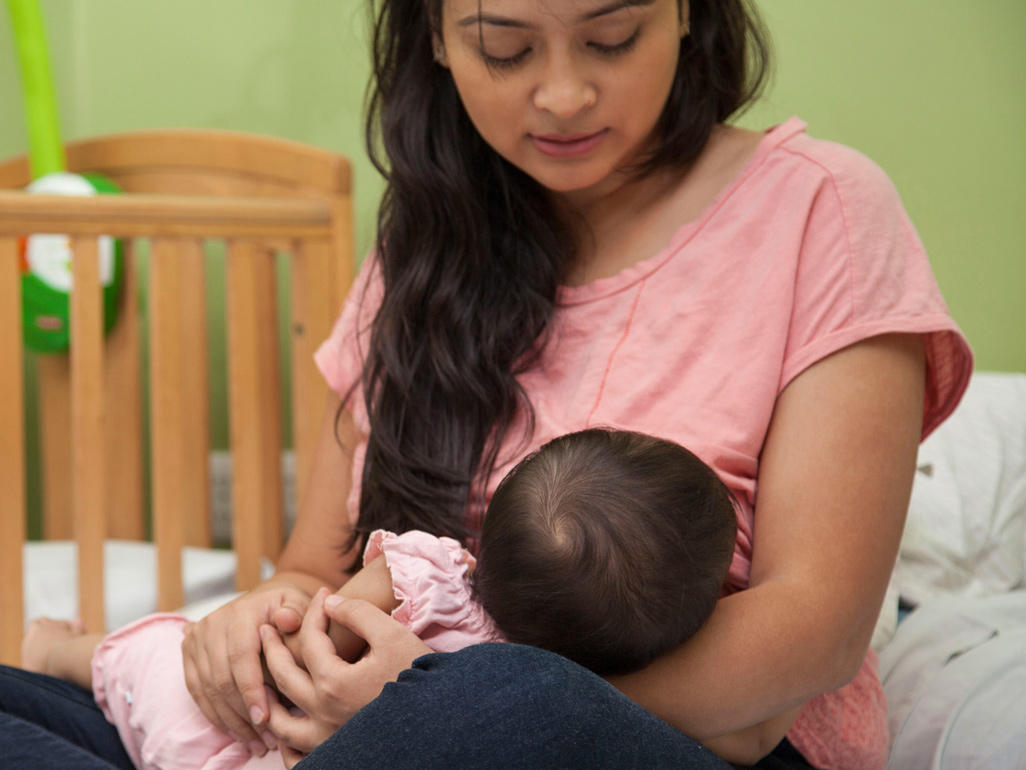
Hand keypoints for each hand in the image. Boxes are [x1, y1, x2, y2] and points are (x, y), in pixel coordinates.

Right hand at [181, 582, 310, 753]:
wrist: (267, 602)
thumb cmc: (291, 610)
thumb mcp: (300, 605)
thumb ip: (298, 613)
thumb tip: (286, 619)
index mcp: (242, 613)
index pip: (242, 657)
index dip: (252, 690)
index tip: (266, 719)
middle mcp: (214, 623)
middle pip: (222, 678)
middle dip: (244, 714)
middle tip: (266, 741)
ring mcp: (198, 638)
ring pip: (208, 689)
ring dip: (231, 722)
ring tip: (256, 744)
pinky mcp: (189, 652)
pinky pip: (198, 691)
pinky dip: (217, 716)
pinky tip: (237, 733)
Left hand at [261, 588, 431, 752]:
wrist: (443, 718)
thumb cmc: (419, 675)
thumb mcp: (392, 634)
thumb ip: (358, 612)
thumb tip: (329, 602)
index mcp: (334, 682)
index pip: (311, 640)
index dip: (315, 612)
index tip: (321, 594)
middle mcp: (324, 714)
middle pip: (283, 678)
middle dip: (271, 648)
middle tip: (264, 630)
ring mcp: (328, 740)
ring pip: (281, 725)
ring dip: (268, 701)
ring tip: (262, 683)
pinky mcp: (338, 756)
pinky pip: (299, 760)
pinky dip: (286, 747)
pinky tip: (287, 732)